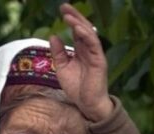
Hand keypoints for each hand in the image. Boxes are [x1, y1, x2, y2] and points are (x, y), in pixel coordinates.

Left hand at [49, 3, 113, 121]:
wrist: (86, 104)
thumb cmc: (77, 88)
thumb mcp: (62, 68)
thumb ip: (58, 53)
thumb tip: (53, 36)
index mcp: (80, 50)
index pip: (76, 31)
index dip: (70, 20)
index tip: (61, 10)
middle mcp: (89, 50)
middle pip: (83, 28)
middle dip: (74, 16)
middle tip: (64, 6)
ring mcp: (95, 54)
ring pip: (88, 34)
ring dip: (79, 24)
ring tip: (69, 16)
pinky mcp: (99, 61)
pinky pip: (93, 45)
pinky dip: (86, 36)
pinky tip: (78, 29)